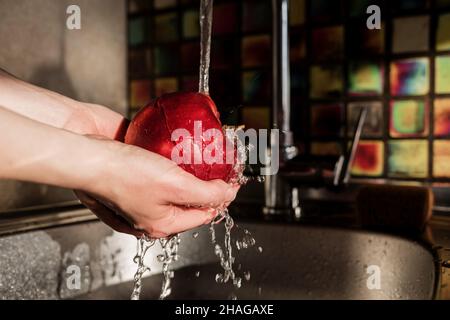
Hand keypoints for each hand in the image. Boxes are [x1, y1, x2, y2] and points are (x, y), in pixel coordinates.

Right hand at [76, 136, 238, 237]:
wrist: (85, 148)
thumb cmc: (123, 174)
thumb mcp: (175, 187)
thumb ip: (206, 194)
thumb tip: (228, 195)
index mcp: (160, 223)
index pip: (203, 214)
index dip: (222, 197)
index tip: (233, 179)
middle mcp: (152, 208)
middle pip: (190, 196)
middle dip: (208, 180)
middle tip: (221, 162)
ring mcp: (143, 186)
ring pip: (177, 177)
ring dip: (191, 165)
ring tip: (204, 149)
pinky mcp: (136, 166)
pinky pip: (161, 162)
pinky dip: (172, 153)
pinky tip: (180, 142)